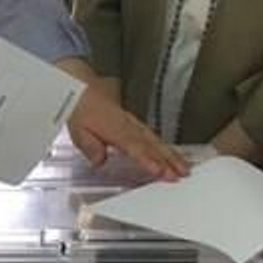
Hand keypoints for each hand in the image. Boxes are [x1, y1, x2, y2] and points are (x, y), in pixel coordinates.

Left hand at [65, 88, 187, 180]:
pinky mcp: (135, 123)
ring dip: (171, 154)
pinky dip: (165, 146)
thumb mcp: (78, 130)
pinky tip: (173, 155)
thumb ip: (90, 147)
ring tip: (184, 167)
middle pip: (151, 144)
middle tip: (182, 173)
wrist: (82, 89)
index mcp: (115, 128)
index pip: (134, 146)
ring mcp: (133, 123)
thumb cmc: (81, 109)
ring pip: (156, 140)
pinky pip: (153, 136)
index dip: (148, 159)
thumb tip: (100, 160)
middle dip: (168, 159)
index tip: (160, 170)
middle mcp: (128, 125)